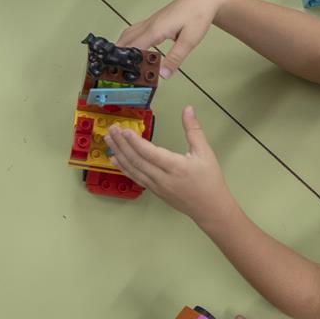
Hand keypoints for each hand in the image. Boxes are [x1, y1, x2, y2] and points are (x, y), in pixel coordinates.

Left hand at [104, 106, 231, 222]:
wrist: (210, 209)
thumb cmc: (209, 180)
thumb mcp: (205, 152)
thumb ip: (194, 129)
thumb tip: (188, 109)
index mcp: (176, 167)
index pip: (150, 153)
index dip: (135, 142)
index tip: (124, 130)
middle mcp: (162, 178)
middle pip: (137, 160)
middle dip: (122, 144)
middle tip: (111, 129)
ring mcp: (156, 186)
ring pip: (133, 169)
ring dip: (119, 154)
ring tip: (109, 140)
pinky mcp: (154, 191)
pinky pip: (135, 178)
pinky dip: (123, 168)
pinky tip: (114, 159)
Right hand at [118, 0, 223, 77]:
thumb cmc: (198, 15)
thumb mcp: (189, 41)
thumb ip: (175, 58)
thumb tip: (164, 74)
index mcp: (156, 29)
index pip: (134, 48)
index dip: (128, 62)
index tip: (125, 74)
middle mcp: (149, 25)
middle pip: (126, 41)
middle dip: (120, 56)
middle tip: (118, 71)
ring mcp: (150, 22)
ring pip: (128, 34)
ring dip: (122, 47)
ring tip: (120, 62)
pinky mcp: (153, 21)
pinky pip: (135, 31)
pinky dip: (129, 41)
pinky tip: (132, 47)